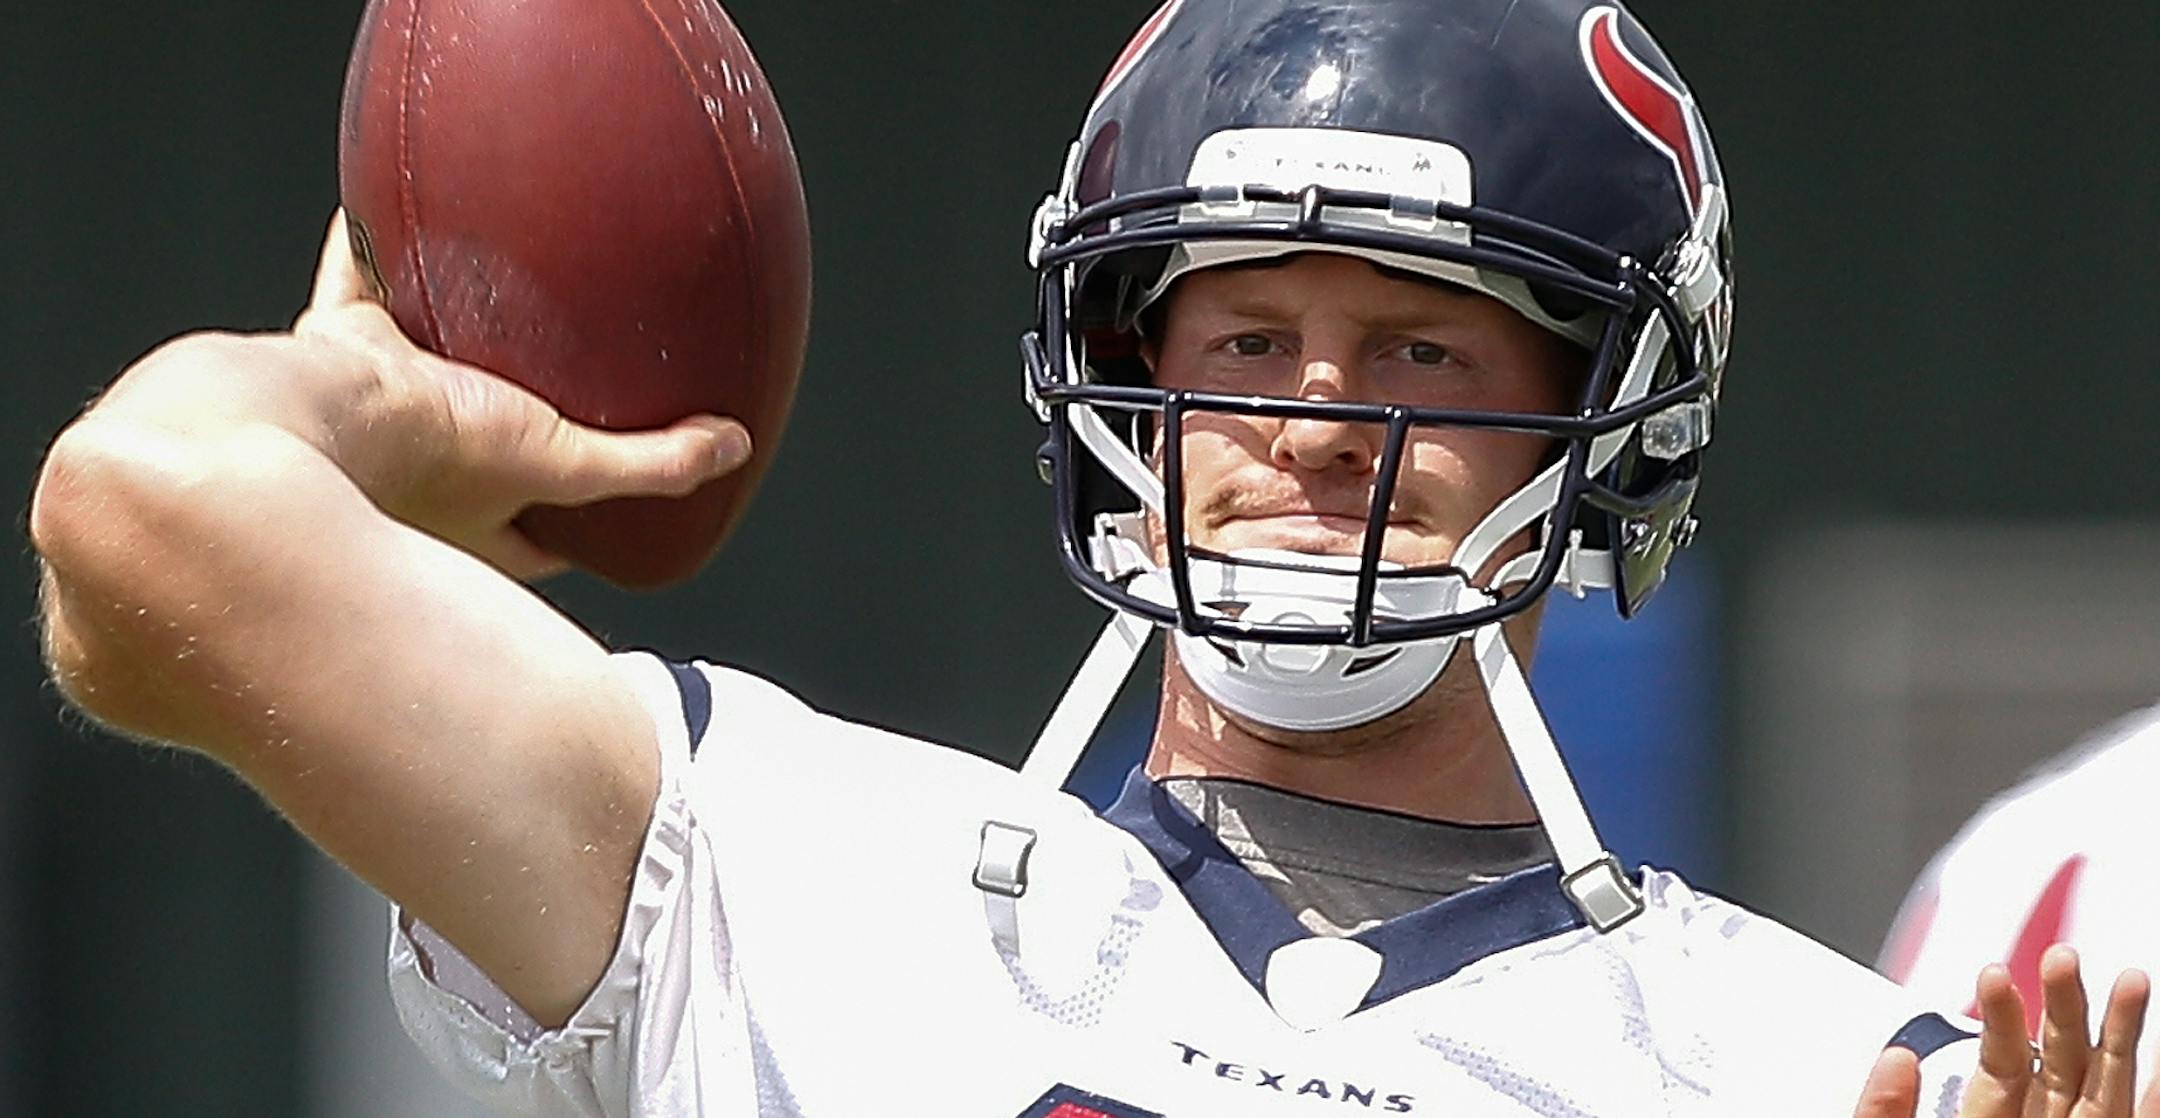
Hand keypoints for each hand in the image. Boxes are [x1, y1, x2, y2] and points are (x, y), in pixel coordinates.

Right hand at [289, 210, 750, 577]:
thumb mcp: (558, 464)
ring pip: (426, 363)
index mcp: (467, 523)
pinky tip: (398, 210)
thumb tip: (732, 448)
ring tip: (504, 300)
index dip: (573, 523)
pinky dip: (373, 247)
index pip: (535, 534)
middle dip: (516, 419)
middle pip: (482, 443)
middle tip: (559, 387)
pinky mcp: (335, 349)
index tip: (615, 509)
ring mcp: (372, 410)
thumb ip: (646, 464)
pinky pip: (358, 282)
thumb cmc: (424, 464)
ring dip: (457, 333)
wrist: (299, 424)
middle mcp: (417, 473)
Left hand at [1852, 948, 2149, 1117]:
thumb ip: (1883, 1109)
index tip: (1994, 972)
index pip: (2000, 1061)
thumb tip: (1895, 1057)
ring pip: (2106, 1086)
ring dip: (2120, 1031)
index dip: (2002, 1016)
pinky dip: (2153, 1092)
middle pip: (2059, 1060)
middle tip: (2063, 954)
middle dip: (2066, 1005)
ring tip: (2131, 978)